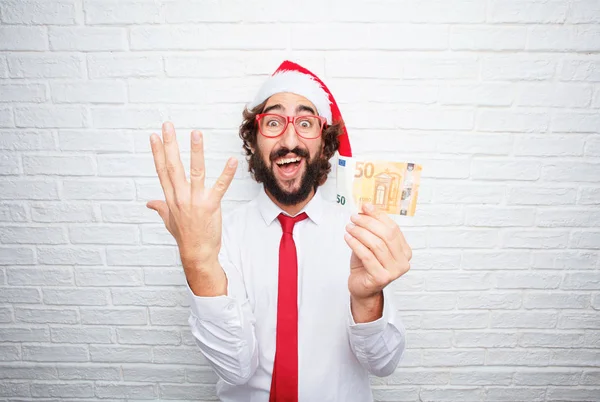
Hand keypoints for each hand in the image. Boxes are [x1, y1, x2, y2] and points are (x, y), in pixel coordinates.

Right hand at [147, 122, 237, 276]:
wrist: (197, 254)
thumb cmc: (185, 237)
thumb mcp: (169, 221)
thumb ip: (160, 208)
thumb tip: (150, 202)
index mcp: (171, 198)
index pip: (162, 171)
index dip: (157, 153)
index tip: (154, 136)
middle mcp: (180, 197)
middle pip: (173, 167)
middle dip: (170, 145)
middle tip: (167, 126)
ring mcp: (194, 201)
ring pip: (195, 172)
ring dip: (195, 152)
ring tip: (195, 133)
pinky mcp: (210, 206)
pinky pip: (220, 186)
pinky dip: (226, 173)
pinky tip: (231, 160)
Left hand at [344, 203, 411, 301]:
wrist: (363, 288)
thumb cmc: (367, 265)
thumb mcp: (371, 244)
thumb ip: (372, 229)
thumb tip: (365, 208)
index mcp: (405, 251)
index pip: (393, 228)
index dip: (379, 215)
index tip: (365, 206)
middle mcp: (403, 261)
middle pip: (386, 235)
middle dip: (368, 223)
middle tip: (354, 217)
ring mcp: (394, 271)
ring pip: (377, 245)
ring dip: (360, 232)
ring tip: (349, 227)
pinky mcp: (382, 278)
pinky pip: (367, 256)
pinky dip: (356, 244)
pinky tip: (348, 238)